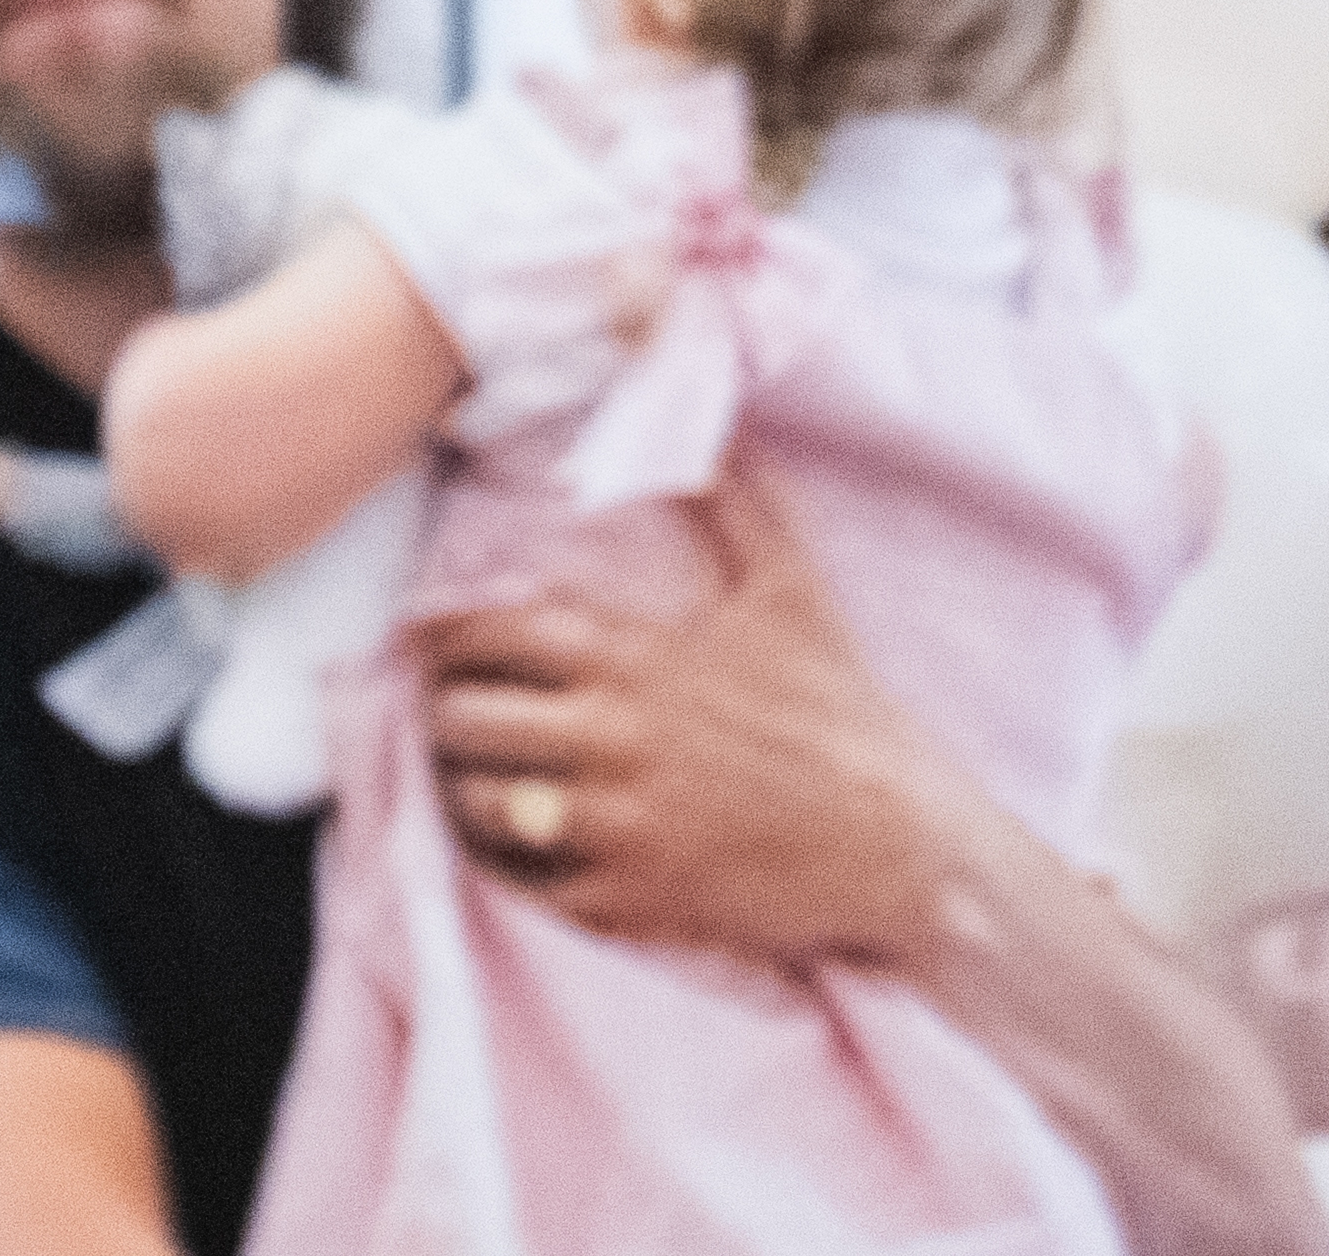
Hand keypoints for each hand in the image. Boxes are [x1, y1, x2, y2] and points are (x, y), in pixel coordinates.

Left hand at [408, 483, 953, 966]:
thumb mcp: (792, 590)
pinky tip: (511, 846)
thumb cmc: (841, 709)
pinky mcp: (633, 897)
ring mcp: (618, 824)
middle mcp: (611, 739)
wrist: (898, 840)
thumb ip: (736, 504)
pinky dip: (505, 864)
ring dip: (461, 788)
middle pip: (465, 721)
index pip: (492, 634)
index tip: (430, 638)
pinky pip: (528, 885)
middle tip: (445, 711)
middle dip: (443, 711)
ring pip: (481, 806)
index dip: (445, 635)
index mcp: (635, 657)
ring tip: (464, 776)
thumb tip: (708, 432)